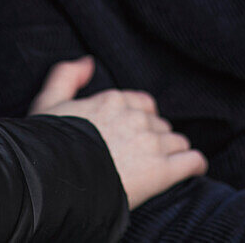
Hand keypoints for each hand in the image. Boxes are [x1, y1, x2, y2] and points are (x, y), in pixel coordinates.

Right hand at [29, 56, 206, 209]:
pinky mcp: (162, 172)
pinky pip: (192, 161)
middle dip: (156, 137)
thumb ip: (66, 76)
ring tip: (167, 163)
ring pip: (177, 141)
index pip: (142, 104)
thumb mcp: (49, 102)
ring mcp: (151, 144)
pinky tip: (194, 169)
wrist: (56, 181)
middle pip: (159, 125)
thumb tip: (88, 62)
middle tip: (145, 154)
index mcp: (115, 100)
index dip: (141, 118)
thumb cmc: (49, 144)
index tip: (136, 131)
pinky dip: (195, 165)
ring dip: (173, 151)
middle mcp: (136, 118)